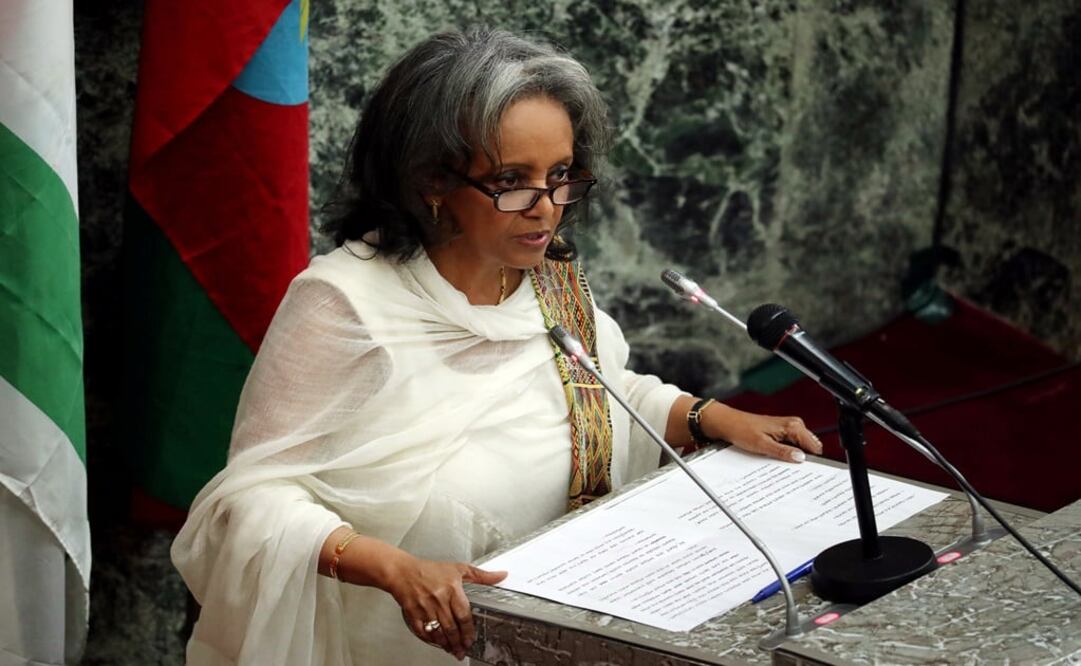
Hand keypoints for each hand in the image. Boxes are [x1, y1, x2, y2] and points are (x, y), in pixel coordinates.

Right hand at [386, 555, 506, 659]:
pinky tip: (437, 643)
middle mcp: (439, 599)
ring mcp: (425, 608)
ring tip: (452, 650)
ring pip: (439, 632)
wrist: (402, 572)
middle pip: (452, 627)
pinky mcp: (413, 614)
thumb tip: (502, 575)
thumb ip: (482, 575)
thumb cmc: (429, 570)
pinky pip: (423, 632)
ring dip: (446, 644)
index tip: (471, 639)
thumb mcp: (458, 569)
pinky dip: (431, 640)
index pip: (464, 615)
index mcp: (451, 588)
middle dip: (458, 642)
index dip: (469, 631)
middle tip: (462, 650)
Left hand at [703, 403, 822, 462]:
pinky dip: (790, 452)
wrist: (730, 423)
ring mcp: (789, 427)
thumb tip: (800, 458)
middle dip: (804, 459)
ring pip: (802, 446)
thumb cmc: (742, 430)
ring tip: (784, 463)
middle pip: (810, 446)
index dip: (813, 460)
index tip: (810, 472)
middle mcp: (794, 424)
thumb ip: (783, 452)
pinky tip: (781, 458)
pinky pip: (794, 444)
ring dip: (796, 456)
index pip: (814, 446)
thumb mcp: (762, 445)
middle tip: (792, 470)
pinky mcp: (783, 431)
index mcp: (792, 426)